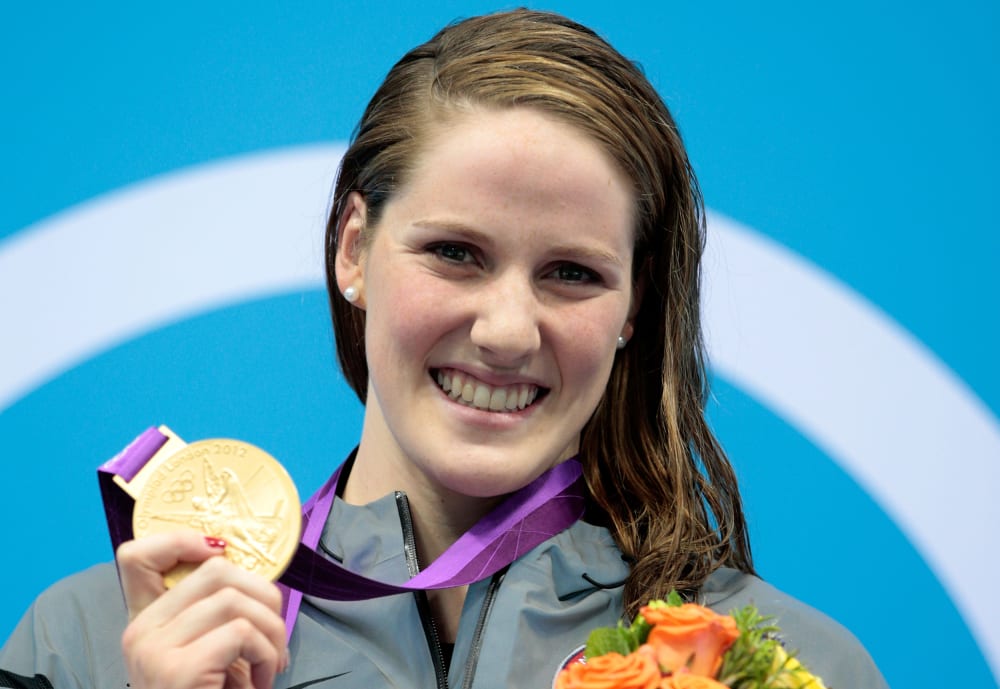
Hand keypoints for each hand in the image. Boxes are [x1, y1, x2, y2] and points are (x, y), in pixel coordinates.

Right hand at [117, 531, 287, 688]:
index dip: (185, 540)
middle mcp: (139, 632)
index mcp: (143, 623)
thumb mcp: (208, 654)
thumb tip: (254, 574)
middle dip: (263, 595)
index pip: (137, 555)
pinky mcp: (179, 669)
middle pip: (215, 570)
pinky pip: (243, 632)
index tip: (225, 553)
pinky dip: (266, 654)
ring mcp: (154, 650)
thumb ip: (214, 616)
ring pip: (236, 600)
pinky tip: (261, 681)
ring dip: (271, 631)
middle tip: (273, 635)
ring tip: (270, 665)